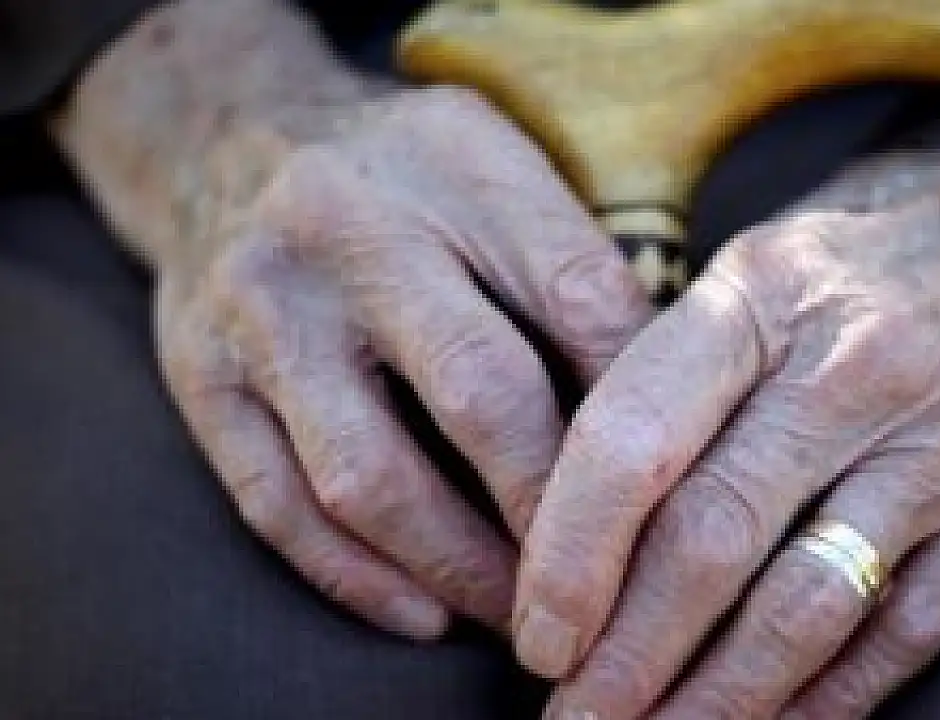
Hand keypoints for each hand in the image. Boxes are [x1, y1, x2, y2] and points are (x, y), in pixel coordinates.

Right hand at [151, 86, 650, 639]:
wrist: (222, 137)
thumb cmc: (401, 172)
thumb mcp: (498, 163)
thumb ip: (572, 264)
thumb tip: (660, 409)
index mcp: (453, 161)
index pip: (578, 298)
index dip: (637, 408)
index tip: (673, 486)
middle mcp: (347, 229)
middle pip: (479, 392)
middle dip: (553, 506)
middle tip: (607, 577)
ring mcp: (264, 310)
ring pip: (369, 477)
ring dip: (460, 567)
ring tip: (524, 613)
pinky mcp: (202, 379)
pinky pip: (279, 506)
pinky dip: (359, 579)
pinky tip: (426, 612)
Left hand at [513, 152, 939, 717]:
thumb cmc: (866, 248)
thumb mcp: (757, 258)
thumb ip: (674, 371)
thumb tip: (570, 511)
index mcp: (763, 295)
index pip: (636, 439)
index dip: (568, 553)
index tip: (536, 632)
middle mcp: (852, 373)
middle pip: (711, 544)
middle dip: (624, 657)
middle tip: (571, 718)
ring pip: (804, 611)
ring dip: (714, 701)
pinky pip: (905, 635)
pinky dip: (824, 702)